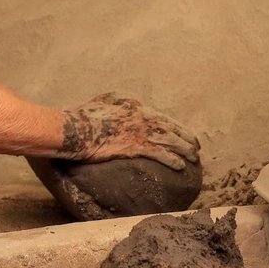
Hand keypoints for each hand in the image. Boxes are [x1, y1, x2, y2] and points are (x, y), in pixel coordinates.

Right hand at [57, 93, 199, 170]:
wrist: (73, 128)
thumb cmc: (80, 116)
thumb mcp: (99, 102)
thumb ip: (111, 101)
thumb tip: (117, 100)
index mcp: (133, 106)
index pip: (160, 116)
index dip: (173, 124)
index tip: (180, 130)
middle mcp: (141, 116)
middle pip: (170, 126)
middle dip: (185, 136)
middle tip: (195, 145)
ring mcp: (139, 131)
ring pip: (169, 139)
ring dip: (184, 148)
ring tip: (194, 157)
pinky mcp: (135, 146)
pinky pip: (160, 153)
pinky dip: (172, 159)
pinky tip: (180, 166)